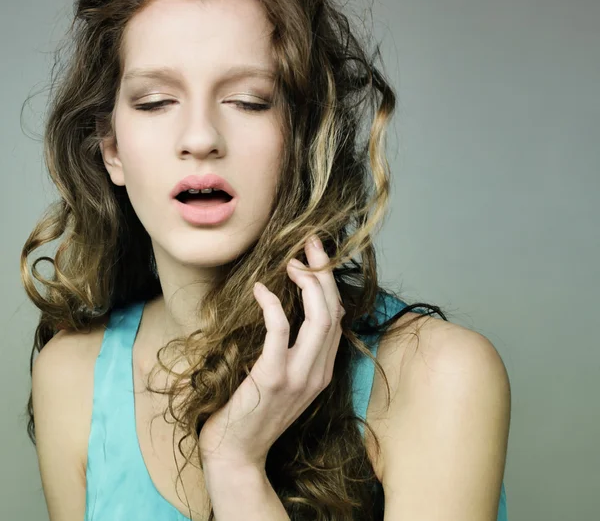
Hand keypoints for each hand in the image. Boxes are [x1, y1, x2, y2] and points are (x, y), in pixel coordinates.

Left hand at [198, 234, 344, 470]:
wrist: (236, 455)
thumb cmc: (253, 414)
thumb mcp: (285, 382)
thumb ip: (294, 353)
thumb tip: (288, 313)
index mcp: (322, 371)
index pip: (337, 318)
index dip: (330, 284)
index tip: (317, 258)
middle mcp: (318, 372)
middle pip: (333, 311)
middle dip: (325, 273)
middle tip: (311, 244)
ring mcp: (299, 376)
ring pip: (319, 317)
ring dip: (309, 283)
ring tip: (292, 262)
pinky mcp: (273, 377)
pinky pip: (281, 329)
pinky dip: (274, 303)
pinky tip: (261, 289)